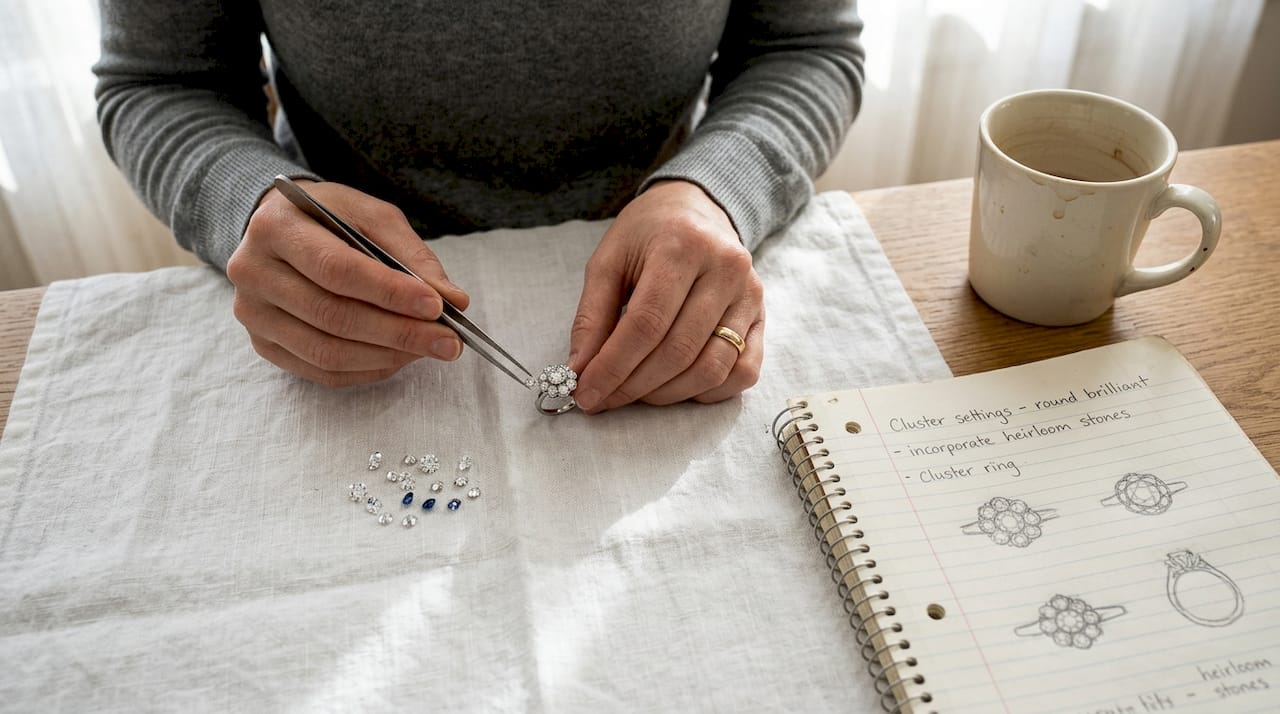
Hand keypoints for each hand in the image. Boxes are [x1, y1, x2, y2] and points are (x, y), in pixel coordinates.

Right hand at [227, 180, 469, 386]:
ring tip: (429, 349)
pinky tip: (399, 358)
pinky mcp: (263, 344)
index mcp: (276, 227)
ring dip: (387, 356)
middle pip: (333, 316)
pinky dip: (368, 370)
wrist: (280, 228)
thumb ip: (411, 255)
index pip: (337, 269)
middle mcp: (253, 272)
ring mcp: (253, 313)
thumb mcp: (372, 218)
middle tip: (448, 341)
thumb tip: (453, 300)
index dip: (389, 292)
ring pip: (327, 351)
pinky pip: (321, 371)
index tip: (437, 307)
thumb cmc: (331, 218)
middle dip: (399, 332)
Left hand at [568, 180, 764, 411]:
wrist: (697, 210)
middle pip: (678, 350)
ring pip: (712, 368)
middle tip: (604, 399)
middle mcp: (725, 269)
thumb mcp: (608, 261)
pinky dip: (707, 393)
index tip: (586, 393)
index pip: (646, 323)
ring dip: (667, 394)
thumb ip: (592, 316)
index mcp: (682, 246)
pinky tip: (676, 388)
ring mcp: (750, 295)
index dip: (613, 366)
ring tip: (635, 393)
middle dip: (634, 386)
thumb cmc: (648, 235)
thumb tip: (580, 371)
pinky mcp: (762, 318)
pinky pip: (743, 372)